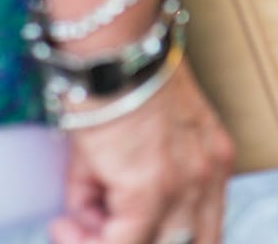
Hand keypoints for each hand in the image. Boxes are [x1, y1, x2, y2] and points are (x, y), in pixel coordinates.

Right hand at [50, 63, 233, 243]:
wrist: (115, 52)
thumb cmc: (118, 82)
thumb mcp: (130, 143)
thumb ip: (115, 190)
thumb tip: (85, 222)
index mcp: (214, 162)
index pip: (204, 230)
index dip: (160, 239)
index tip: (113, 227)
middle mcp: (210, 177)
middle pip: (188, 243)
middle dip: (136, 243)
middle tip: (97, 231)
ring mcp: (184, 186)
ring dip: (105, 242)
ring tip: (73, 226)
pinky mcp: (150, 192)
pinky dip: (85, 241)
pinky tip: (62, 225)